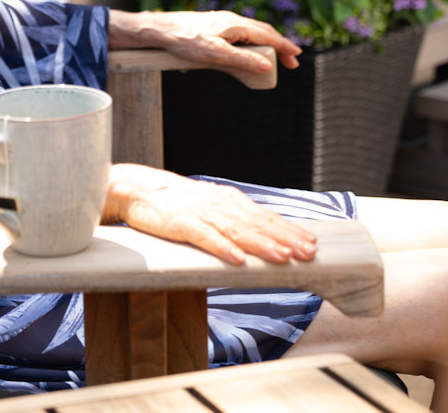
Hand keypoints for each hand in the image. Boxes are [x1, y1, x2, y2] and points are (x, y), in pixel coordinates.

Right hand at [103, 163, 317, 265]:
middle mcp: (220, 204)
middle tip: (308, 252)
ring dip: (262, 244)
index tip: (312, 243)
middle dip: (285, 238)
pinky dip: (222, 247)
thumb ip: (234, 219)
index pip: (265, 216)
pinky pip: (204, 237)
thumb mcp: (210, 208)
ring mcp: (201, 213)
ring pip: (237, 230)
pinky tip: (237, 259)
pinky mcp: (180, 222)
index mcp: (229, 201)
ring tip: (282, 257)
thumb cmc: (175, 203)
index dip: (289, 230)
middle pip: (257, 223)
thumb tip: (265, 235)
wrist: (136, 189)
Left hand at [108, 9, 301, 72]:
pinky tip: (250, 50)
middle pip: (263, 32)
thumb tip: (268, 65)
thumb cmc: (185, 41)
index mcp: (236, 25)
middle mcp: (232, 20)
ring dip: (267, 44)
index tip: (297, 56)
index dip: (284, 46)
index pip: (268, 35)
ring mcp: (224, 22)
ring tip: (275, 58)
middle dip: (279, 46)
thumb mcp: (215, 54)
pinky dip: (254, 42)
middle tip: (291, 62)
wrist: (160, 30)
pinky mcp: (215, 26)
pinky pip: (242, 33)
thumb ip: (242, 60)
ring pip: (253, 32)